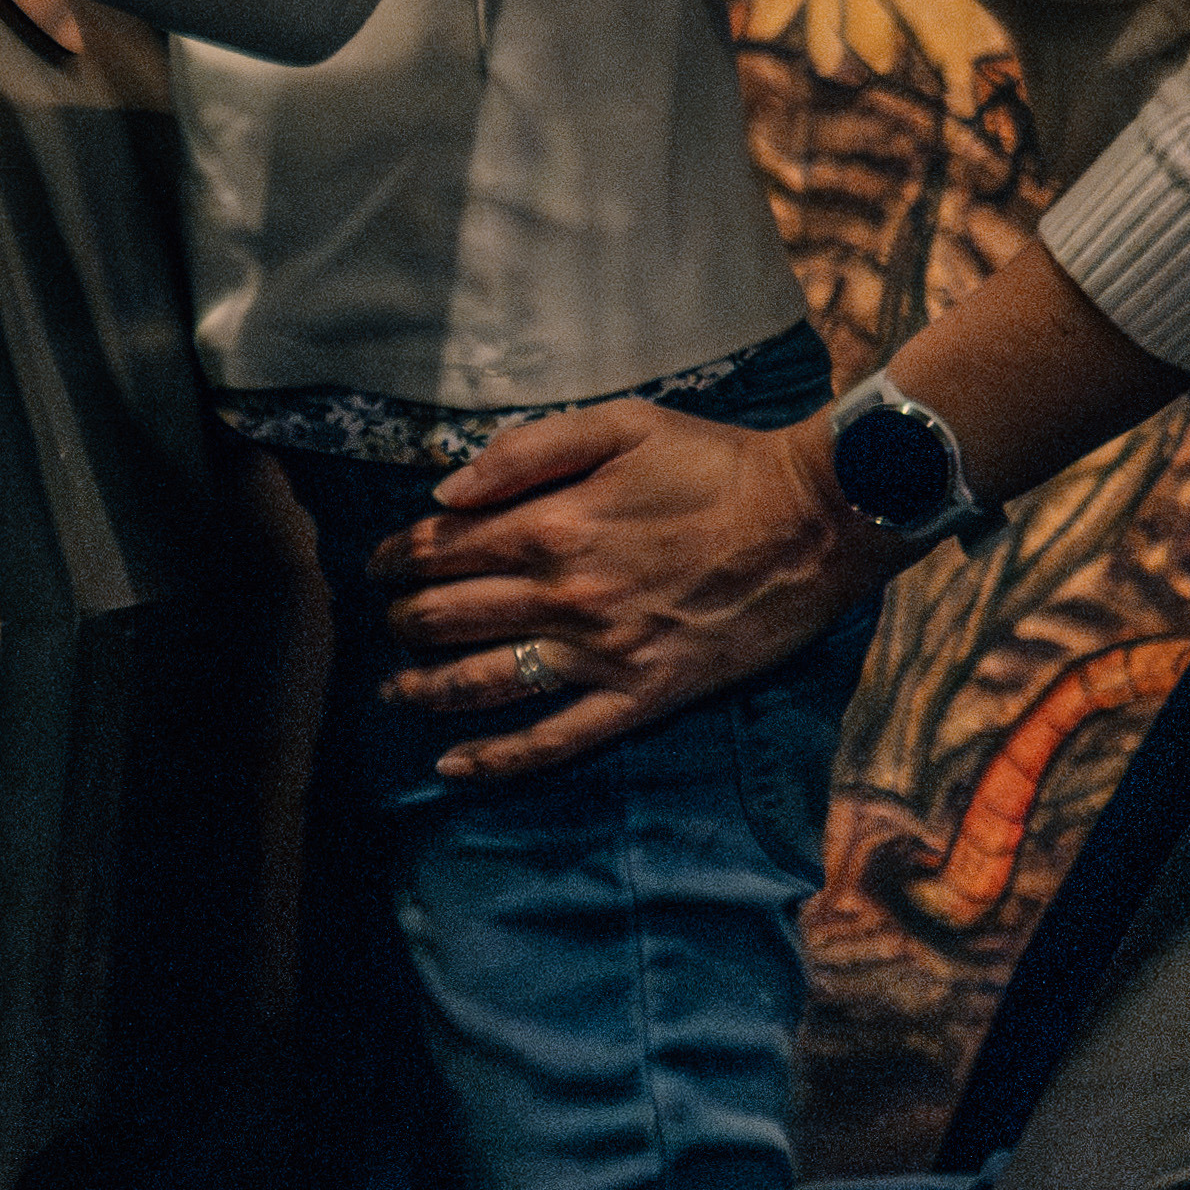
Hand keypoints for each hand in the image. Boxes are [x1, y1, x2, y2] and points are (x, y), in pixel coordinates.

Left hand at [382, 405, 880, 784]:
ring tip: (394, 689)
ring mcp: (602, 653)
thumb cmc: (715, 463)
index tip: (378, 564)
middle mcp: (565, 595)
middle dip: (404, 619)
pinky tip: (454, 766)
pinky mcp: (643, 695)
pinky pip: (557, 739)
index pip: (444, 547)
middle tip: (387, 620)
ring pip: (487, 682)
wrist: (811, 520)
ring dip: (427, 687)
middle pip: (452, 616)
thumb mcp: (620, 424)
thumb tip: (444, 491)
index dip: (397, 556)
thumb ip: (526, 451)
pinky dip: (498, 758)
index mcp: (552, 525)